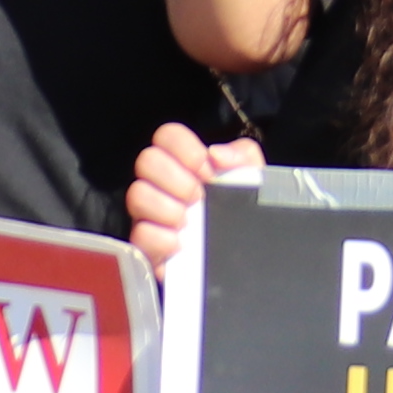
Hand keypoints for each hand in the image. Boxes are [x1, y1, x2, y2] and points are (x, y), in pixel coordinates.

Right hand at [120, 120, 264, 272]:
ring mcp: (152, 216)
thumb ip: (242, 155)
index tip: (207, 170)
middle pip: (146, 160)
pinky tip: (182, 244)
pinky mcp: (149, 247)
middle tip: (199, 198)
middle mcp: (163, 186)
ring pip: (138, 195)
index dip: (185, 149)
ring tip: (190, 222)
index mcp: (186, 164)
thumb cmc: (246, 214)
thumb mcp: (255, 178)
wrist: (251, 256)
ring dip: (167, 208)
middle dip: (177, 179)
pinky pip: (139, 235)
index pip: (167, 136)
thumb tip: (216, 154)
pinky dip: (161, 239)